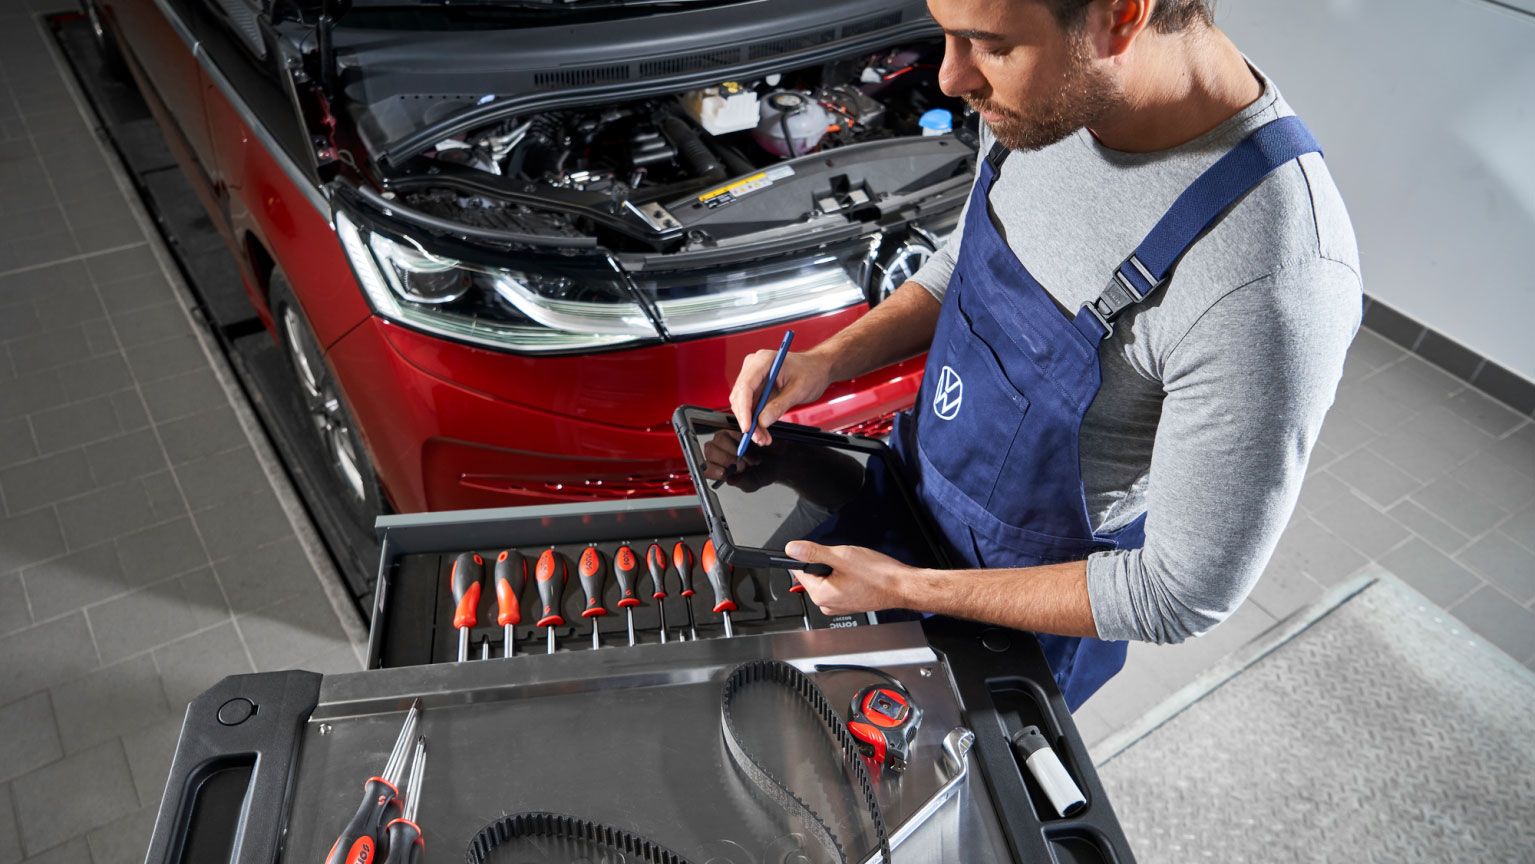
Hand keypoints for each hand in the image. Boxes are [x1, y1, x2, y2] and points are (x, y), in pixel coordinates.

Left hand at [700, 429, 772, 490]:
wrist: (777, 461)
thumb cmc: (761, 472)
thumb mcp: (752, 483)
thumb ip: (740, 482)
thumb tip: (730, 479)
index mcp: (717, 468)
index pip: (706, 468)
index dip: (713, 470)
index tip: (724, 472)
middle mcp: (718, 453)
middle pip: (710, 451)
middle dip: (726, 459)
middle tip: (742, 466)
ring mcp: (725, 440)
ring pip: (720, 440)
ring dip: (735, 449)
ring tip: (750, 458)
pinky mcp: (734, 430)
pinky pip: (732, 431)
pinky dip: (741, 439)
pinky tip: (751, 446)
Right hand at [729, 350, 833, 446]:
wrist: (818, 369)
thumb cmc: (811, 372)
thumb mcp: (798, 390)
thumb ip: (779, 406)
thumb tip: (762, 421)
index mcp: (764, 360)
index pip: (746, 386)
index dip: (744, 408)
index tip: (748, 427)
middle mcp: (754, 367)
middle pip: (740, 397)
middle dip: (747, 420)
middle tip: (758, 437)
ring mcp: (754, 377)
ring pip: (743, 405)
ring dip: (751, 423)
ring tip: (763, 438)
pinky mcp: (757, 388)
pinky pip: (751, 407)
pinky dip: (755, 421)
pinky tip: (763, 431)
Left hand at [785, 540, 914, 615]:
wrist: (901, 586)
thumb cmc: (877, 575)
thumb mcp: (841, 557)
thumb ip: (813, 552)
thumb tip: (792, 549)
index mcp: (821, 595)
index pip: (798, 571)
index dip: (807, 557)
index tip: (820, 551)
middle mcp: (827, 604)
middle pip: (813, 575)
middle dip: (825, 563)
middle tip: (844, 561)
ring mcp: (838, 605)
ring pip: (827, 579)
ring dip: (836, 569)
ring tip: (854, 568)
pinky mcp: (848, 603)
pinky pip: (838, 585)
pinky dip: (845, 576)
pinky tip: (858, 574)